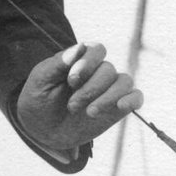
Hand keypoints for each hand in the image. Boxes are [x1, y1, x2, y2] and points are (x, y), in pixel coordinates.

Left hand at [16, 42, 142, 151]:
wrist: (42, 128)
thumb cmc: (39, 98)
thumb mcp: (41, 80)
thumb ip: (59, 63)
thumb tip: (80, 47)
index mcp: (79, 59)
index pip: (96, 50)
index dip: (88, 63)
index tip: (71, 81)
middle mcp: (97, 71)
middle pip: (108, 69)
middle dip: (91, 89)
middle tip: (72, 106)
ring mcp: (109, 89)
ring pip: (124, 82)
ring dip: (108, 97)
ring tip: (89, 113)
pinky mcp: (118, 107)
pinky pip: (136, 97)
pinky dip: (132, 100)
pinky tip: (120, 107)